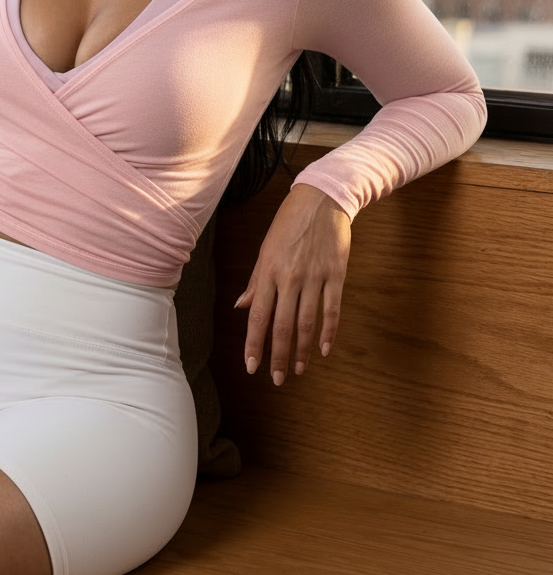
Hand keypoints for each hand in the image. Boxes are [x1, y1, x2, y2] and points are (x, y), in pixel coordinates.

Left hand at [233, 183, 350, 384]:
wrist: (321, 199)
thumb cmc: (288, 225)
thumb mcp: (266, 249)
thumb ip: (256, 281)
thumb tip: (241, 307)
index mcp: (269, 272)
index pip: (258, 316)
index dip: (254, 344)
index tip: (251, 366)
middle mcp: (290, 278)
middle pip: (282, 325)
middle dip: (277, 355)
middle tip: (276, 379)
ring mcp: (315, 277)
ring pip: (306, 322)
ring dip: (301, 350)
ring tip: (297, 370)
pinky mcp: (336, 275)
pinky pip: (332, 310)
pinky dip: (328, 332)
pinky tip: (324, 350)